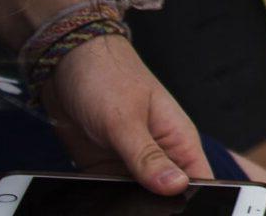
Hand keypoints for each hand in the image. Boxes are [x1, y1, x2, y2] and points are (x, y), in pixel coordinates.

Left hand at [41, 35, 214, 196]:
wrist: (64, 64)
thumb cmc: (107, 77)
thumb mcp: (126, 121)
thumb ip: (149, 158)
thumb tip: (177, 187)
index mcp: (178, 139)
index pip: (200, 180)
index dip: (199, 202)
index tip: (180, 215)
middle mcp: (159, 153)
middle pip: (168, 195)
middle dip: (157, 208)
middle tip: (138, 211)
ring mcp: (131, 162)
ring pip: (137, 197)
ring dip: (129, 204)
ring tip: (115, 207)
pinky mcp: (105, 167)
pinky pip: (110, 193)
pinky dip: (103, 199)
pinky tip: (97, 201)